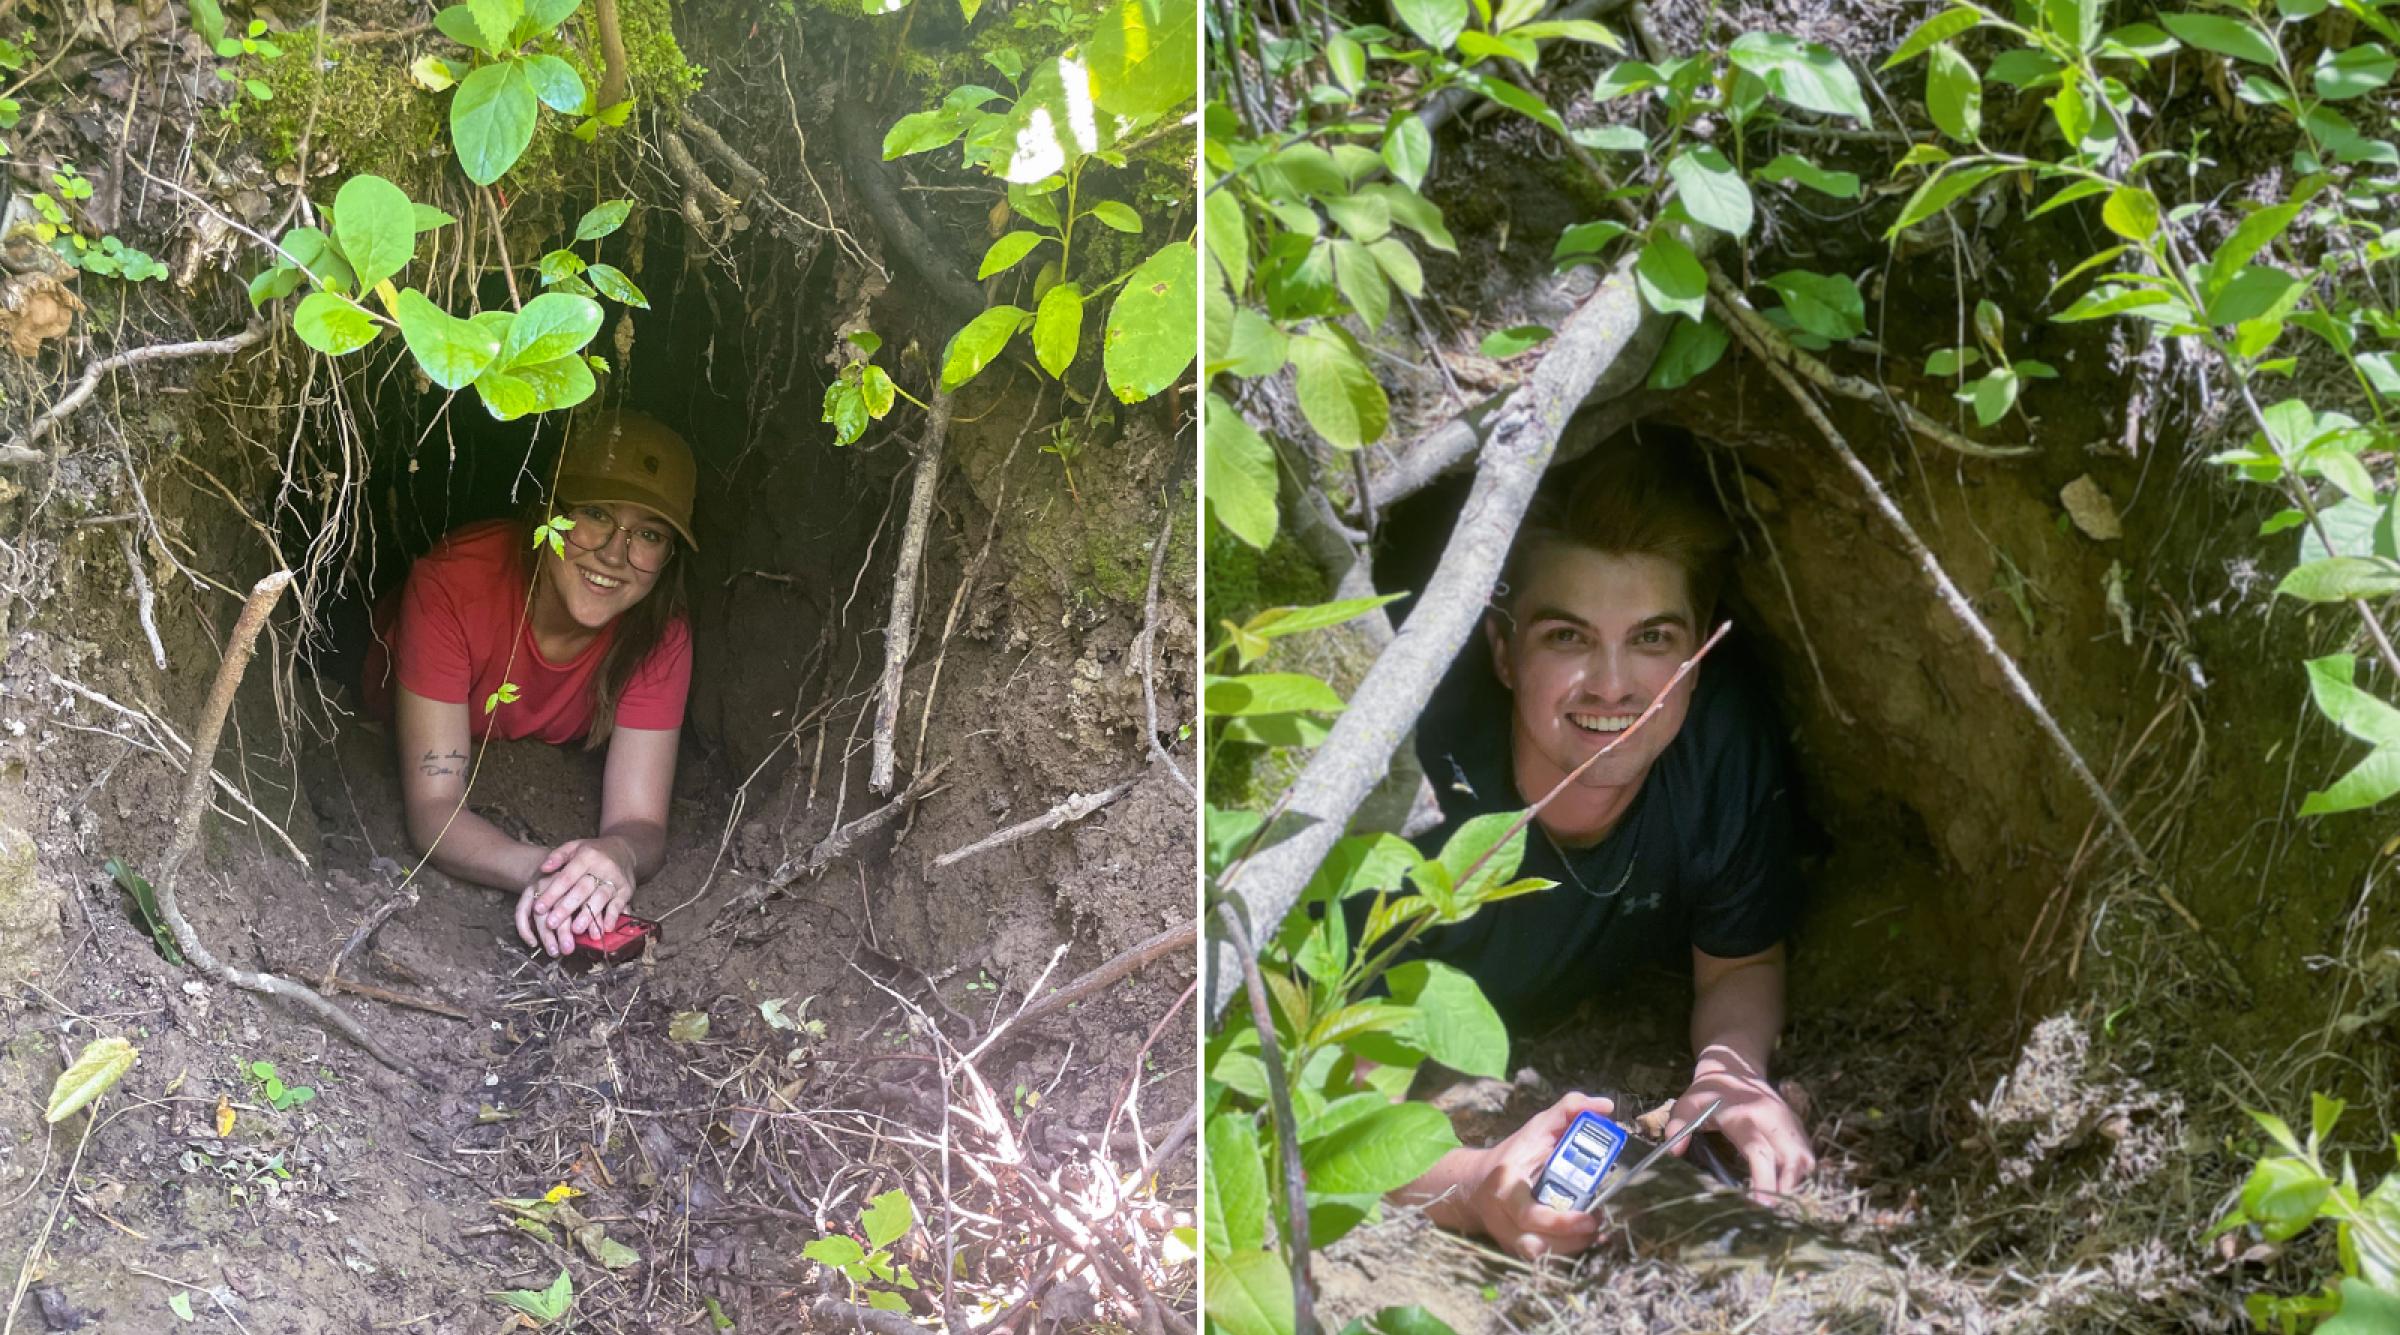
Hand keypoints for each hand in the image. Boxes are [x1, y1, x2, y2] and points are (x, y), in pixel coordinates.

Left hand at [515, 837, 635, 954]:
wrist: (624, 850)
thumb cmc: (593, 852)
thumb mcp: (574, 846)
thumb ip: (557, 856)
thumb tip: (543, 868)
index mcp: (587, 856)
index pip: (566, 877)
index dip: (552, 893)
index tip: (538, 908)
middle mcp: (603, 867)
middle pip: (582, 890)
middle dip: (566, 908)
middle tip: (551, 924)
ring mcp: (616, 879)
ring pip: (601, 898)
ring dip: (588, 915)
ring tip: (575, 930)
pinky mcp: (627, 890)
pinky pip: (619, 904)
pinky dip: (613, 917)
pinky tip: (605, 929)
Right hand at [1446, 1091, 1617, 1260]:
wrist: (1477, 1182)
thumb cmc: (1516, 1152)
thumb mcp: (1540, 1126)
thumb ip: (1570, 1110)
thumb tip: (1604, 1106)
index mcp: (1507, 1183)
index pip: (1524, 1209)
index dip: (1557, 1220)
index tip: (1587, 1217)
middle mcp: (1502, 1214)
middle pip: (1532, 1242)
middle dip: (1567, 1239)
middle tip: (1595, 1223)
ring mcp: (1507, 1234)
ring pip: (1537, 1254)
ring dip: (1569, 1248)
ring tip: (1593, 1231)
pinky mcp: (1513, 1247)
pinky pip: (1540, 1259)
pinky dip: (1564, 1252)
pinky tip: (1584, 1239)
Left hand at [1666, 1051, 1812, 1205]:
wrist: (1735, 1067)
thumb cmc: (1709, 1092)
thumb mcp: (1687, 1104)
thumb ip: (1678, 1125)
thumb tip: (1674, 1151)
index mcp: (1746, 1116)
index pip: (1760, 1151)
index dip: (1764, 1179)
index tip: (1762, 1204)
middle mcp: (1774, 1119)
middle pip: (1794, 1160)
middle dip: (1788, 1190)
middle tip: (1774, 1215)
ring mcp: (1790, 1123)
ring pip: (1806, 1160)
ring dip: (1798, 1184)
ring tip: (1782, 1205)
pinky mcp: (1798, 1127)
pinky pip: (1808, 1155)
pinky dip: (1802, 1176)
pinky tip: (1788, 1191)